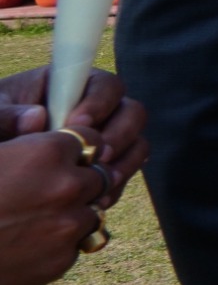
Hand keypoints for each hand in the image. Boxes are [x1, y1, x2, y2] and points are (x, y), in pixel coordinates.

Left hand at [0, 67, 146, 205]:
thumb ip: (7, 114)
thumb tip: (35, 118)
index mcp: (74, 86)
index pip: (106, 85)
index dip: (100, 102)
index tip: (78, 123)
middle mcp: (99, 109)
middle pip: (132, 113)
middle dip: (120, 135)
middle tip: (98, 156)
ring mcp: (107, 137)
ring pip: (137, 143)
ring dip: (124, 162)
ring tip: (101, 181)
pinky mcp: (106, 164)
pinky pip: (125, 172)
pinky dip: (114, 186)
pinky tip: (96, 200)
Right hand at [0, 126, 111, 284]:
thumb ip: (9, 128)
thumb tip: (40, 115)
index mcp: (46, 153)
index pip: (89, 138)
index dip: (71, 146)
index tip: (57, 154)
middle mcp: (67, 187)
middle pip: (97, 174)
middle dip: (77, 178)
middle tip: (44, 187)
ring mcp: (68, 226)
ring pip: (92, 211)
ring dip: (71, 211)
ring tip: (33, 216)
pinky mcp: (62, 260)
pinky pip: (75, 244)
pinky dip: (58, 242)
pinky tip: (25, 242)